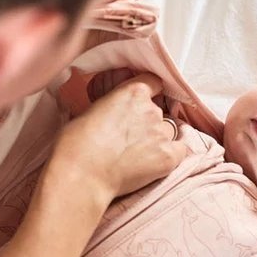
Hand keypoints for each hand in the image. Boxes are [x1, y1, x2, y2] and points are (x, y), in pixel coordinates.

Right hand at [46, 73, 187, 204]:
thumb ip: (112, 106)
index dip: (149, 93)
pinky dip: (171, 154)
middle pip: (159, 111)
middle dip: (147, 122)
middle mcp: (152, 110)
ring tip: (138, 154)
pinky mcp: (168, 158)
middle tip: (129, 138)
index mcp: (133, 93)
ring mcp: (162, 134)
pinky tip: (155, 161)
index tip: (143, 103)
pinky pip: (180, 151)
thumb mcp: (91, 111)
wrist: (81, 174)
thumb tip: (113, 113)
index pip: (153, 83)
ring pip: (168, 131)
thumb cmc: (76, 144)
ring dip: (158, 139)